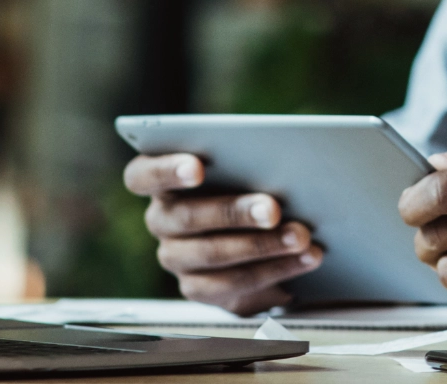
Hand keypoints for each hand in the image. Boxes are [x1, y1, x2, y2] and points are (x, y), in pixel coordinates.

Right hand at [123, 153, 323, 315]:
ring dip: (261, 246)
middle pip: (186, 217)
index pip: (143, 175)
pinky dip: (274, 271)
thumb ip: (249, 160)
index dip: (167, 171)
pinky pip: (232, 285)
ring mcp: (177, 257)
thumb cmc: (250, 182)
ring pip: (211, 254)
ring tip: (301, 237)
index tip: (198, 168)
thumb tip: (285, 158)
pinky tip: (303, 259)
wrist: (263, 231)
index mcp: (160, 182)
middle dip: (234, 213)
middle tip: (274, 209)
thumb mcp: (246, 167)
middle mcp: (162, 220)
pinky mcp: (200, 288)